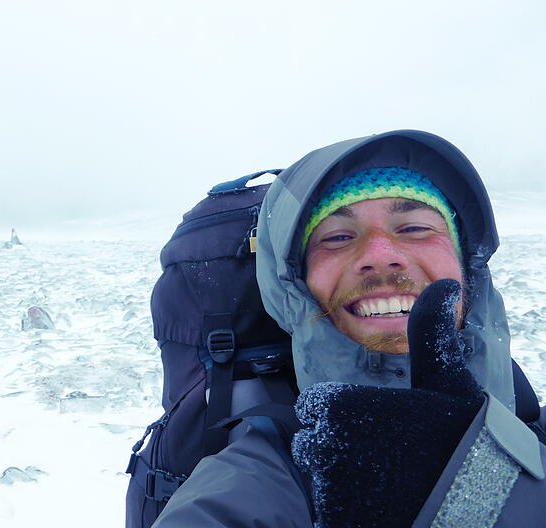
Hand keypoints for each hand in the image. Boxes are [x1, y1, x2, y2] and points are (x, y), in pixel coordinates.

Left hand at [292, 279, 483, 527]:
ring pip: (319, 474)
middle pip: (312, 442)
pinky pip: (328, 507)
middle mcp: (326, 442)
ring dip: (340, 476)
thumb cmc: (461, 434)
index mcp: (340, 404)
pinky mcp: (337, 516)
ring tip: (381, 477)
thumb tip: (444, 284)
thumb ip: (431, 330)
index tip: (371, 425)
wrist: (476, 498)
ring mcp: (330, 484)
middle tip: (380, 454)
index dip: (340, 414)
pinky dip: (347, 505)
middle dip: (336, 445)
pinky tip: (379, 499)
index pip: (314, 408)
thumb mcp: (446, 376)